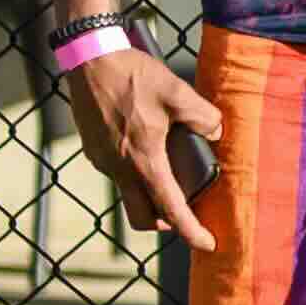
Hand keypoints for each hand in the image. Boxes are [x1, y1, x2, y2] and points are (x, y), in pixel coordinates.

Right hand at [60, 35, 227, 253]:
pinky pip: (118, 173)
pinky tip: (150, 149)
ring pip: (128, 194)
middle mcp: (118, 167)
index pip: (169, 207)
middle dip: (165, 224)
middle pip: (141, 216)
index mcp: (142, 159)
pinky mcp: (93, 150)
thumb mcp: (178, 92)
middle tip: (187, 215)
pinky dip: (136, 174)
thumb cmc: (132, 75)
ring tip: (172, 175)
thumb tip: (216, 132)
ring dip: (150, 195)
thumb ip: (204, 116)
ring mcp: (102, 161)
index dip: (191, 230)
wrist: (89, 60)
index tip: (208, 244)